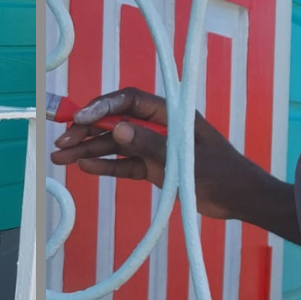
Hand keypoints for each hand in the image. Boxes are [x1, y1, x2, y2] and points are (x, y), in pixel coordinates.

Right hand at [47, 88, 251, 220]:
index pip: (130, 100)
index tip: (80, 119)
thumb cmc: (222, 173)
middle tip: (61, 140)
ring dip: (88, 149)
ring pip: (115, 144)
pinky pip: (124, 164)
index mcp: (171, 113)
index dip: (103, 106)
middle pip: (115, 121)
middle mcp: (159, 127)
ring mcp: (155, 148)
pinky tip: (83, 166)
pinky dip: (105, 165)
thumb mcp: (184, 159)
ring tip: (60, 157)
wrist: (240, 199)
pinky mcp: (154, 168)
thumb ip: (150, 145)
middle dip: (86, 129)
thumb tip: (117, 128)